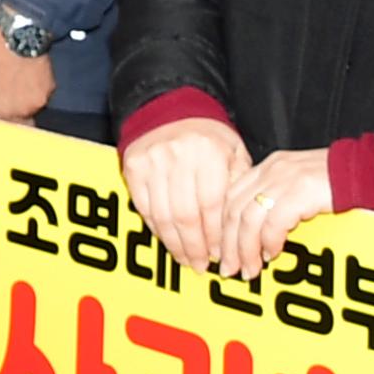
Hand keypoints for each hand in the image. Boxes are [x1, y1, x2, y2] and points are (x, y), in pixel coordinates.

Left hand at [0, 21, 55, 122]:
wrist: (15, 34)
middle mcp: (11, 113)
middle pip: (13, 125)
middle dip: (10, 115)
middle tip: (6, 94)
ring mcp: (32, 105)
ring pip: (29, 111)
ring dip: (23, 103)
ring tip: (17, 80)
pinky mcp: (47, 93)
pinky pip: (42, 97)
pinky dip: (37, 90)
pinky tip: (29, 75)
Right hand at [121, 113, 251, 272]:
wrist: (171, 108)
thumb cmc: (209, 137)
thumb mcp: (234, 154)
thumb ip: (237, 187)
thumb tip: (240, 229)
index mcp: (209, 153)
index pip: (211, 205)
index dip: (215, 234)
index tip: (219, 253)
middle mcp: (178, 156)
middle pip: (185, 215)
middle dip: (194, 246)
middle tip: (201, 265)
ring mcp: (152, 161)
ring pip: (162, 215)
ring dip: (174, 243)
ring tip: (185, 259)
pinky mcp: (133, 167)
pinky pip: (144, 207)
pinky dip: (156, 228)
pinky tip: (168, 240)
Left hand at [214, 147, 336, 280]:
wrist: (370, 170)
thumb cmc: (338, 184)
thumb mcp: (299, 188)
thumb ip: (278, 203)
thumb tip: (258, 238)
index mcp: (268, 168)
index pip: (231, 198)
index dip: (223, 228)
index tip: (222, 252)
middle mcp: (272, 170)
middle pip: (234, 209)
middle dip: (228, 244)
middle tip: (229, 268)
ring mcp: (286, 179)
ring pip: (248, 218)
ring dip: (245, 249)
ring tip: (249, 270)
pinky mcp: (302, 191)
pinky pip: (274, 222)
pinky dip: (269, 242)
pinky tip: (272, 255)